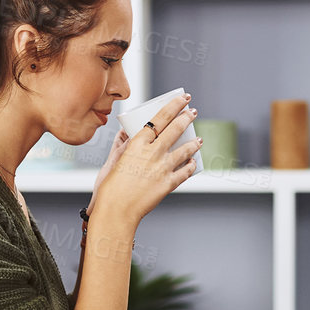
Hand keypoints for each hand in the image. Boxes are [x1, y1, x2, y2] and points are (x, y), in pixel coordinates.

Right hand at [88, 92, 201, 231]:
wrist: (116, 210)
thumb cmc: (110, 187)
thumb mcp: (114, 161)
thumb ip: (124, 148)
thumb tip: (128, 139)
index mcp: (137, 143)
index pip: (160, 118)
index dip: (174, 106)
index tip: (182, 99)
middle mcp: (152, 152)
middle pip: (175, 129)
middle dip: (187, 117)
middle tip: (193, 112)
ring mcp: (162, 168)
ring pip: (184, 150)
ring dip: (193, 143)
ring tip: (198, 140)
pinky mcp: (168, 184)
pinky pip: (185, 172)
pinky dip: (190, 166)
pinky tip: (192, 163)